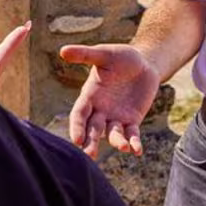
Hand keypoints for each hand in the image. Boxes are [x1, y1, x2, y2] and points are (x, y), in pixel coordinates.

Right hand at [58, 44, 160, 158]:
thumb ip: (85, 55)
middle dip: (91, 142)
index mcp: (89, 96)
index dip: (77, 127)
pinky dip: (134, 143)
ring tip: (123, 147)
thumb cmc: (121, 57)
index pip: (79, 114)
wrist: (143, 63)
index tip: (77, 139)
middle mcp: (99, 110)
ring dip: (117, 142)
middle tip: (89, 155)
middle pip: (93, 130)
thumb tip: (62, 51)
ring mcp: (115, 117)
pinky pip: (131, 134)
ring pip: (113, 134)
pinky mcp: (132, 121)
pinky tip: (137, 151)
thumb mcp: (103, 54)